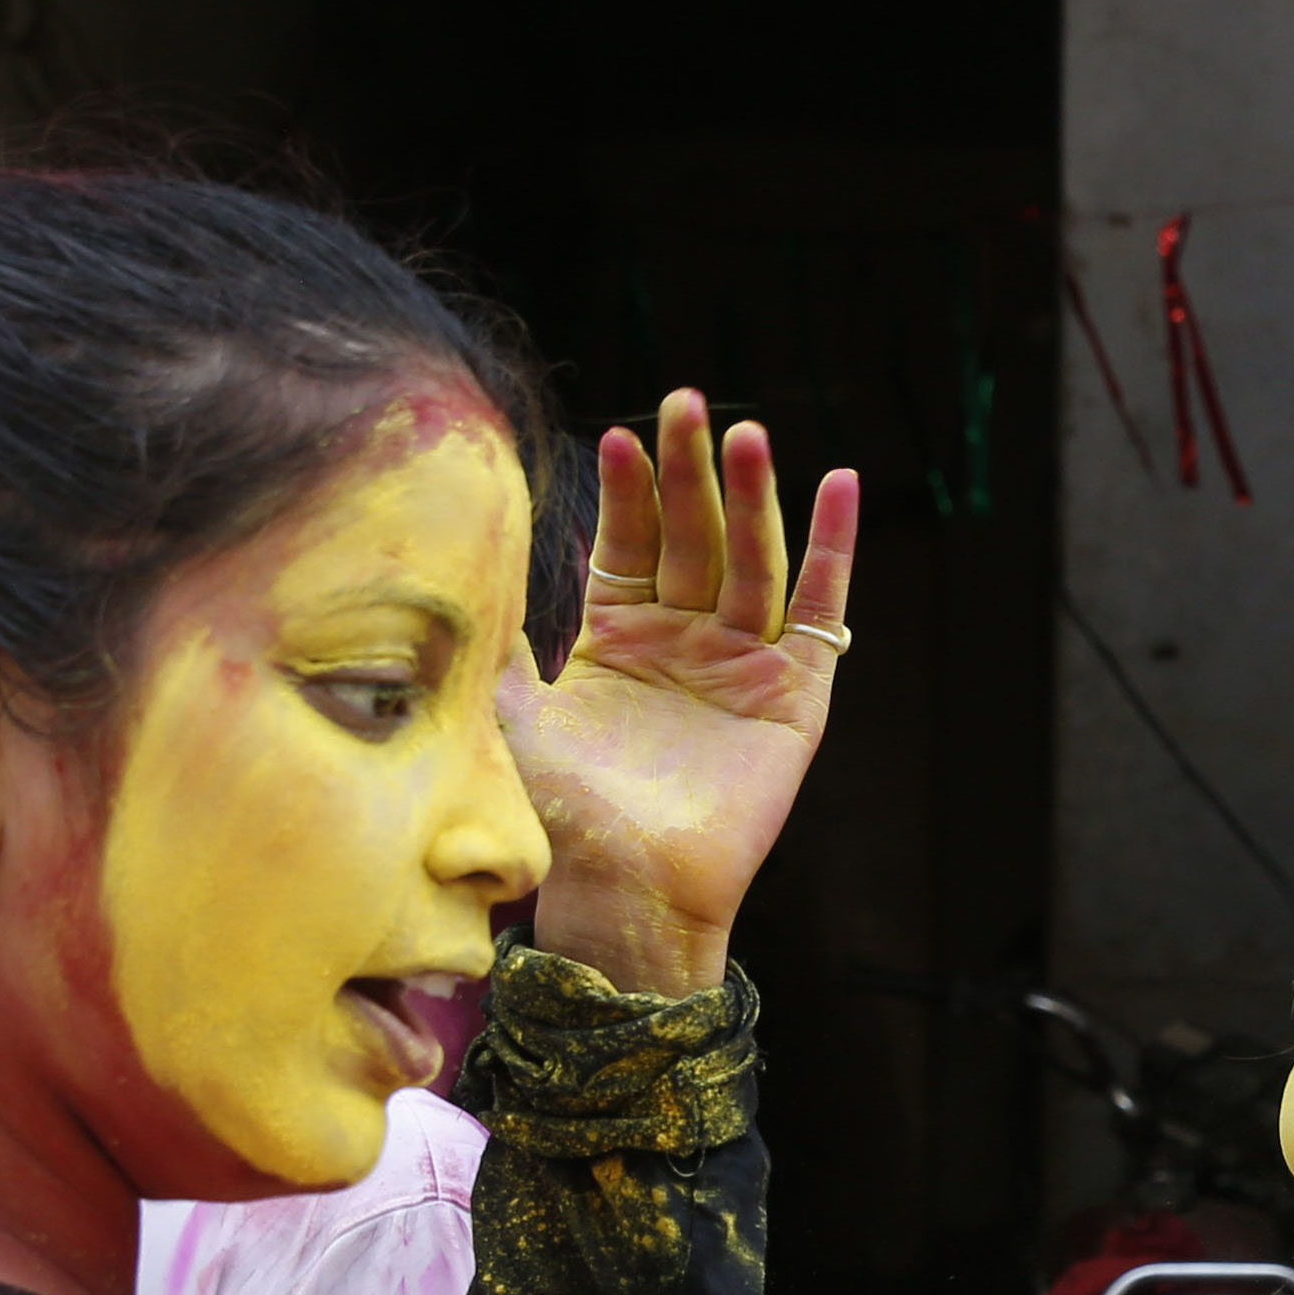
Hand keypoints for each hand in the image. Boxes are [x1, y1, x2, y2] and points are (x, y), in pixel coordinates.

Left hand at [499, 389, 865, 999]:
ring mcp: (741, 667)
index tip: (615, 436)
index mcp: (618, 637)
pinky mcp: (793, 702)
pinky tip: (840, 484)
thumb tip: (453, 558)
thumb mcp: (510, 709)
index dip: (625, 490)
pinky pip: (819, 615)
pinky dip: (833, 551)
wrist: (623, 891)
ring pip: (752, 559)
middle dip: (689, 470)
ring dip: (753, 496)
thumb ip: (496, 635)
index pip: (627, 539)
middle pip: (692, 534)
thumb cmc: (561, 813)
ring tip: (746, 434)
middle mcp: (682, 641)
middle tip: (686, 403)